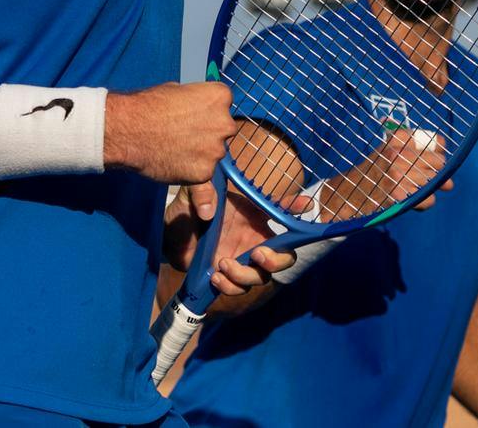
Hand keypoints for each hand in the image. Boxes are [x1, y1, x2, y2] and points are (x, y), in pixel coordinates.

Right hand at [103, 82, 235, 183]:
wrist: (129, 130)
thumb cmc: (148, 106)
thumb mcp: (178, 90)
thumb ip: (196, 101)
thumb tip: (199, 108)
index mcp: (220, 97)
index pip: (223, 104)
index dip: (207, 111)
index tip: (193, 115)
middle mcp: (225, 123)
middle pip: (223, 129)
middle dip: (208, 132)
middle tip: (185, 134)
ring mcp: (216, 150)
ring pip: (213, 152)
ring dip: (200, 152)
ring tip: (175, 149)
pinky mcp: (205, 172)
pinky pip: (202, 172)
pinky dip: (190, 170)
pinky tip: (173, 162)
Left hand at [162, 184, 309, 295]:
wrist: (169, 237)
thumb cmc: (186, 211)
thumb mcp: (195, 194)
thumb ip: (204, 187)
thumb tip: (213, 195)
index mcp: (254, 216)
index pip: (283, 211)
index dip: (298, 208)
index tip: (308, 204)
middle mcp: (254, 239)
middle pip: (285, 257)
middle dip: (276, 260)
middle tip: (257, 254)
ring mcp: (243, 260)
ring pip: (263, 277)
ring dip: (246, 275)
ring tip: (223, 264)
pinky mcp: (229, 277)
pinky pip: (239, 289)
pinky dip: (230, 286)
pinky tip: (216, 276)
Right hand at [319, 129, 450, 219]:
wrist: (349, 193)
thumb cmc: (376, 172)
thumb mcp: (391, 152)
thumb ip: (419, 153)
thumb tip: (449, 174)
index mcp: (399, 138)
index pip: (436, 141)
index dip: (437, 154)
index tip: (429, 162)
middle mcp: (398, 152)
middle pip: (439, 162)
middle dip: (437, 174)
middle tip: (422, 180)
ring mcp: (398, 173)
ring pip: (435, 182)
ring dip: (429, 190)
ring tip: (415, 192)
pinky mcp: (398, 194)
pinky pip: (427, 199)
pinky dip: (424, 204)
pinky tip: (412, 202)